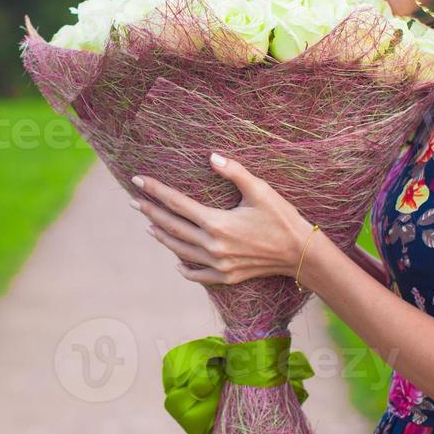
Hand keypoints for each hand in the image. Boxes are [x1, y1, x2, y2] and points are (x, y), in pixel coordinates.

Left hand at [130, 153, 316, 285]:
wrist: (300, 254)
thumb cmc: (282, 218)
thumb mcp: (260, 190)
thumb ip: (234, 172)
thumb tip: (211, 156)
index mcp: (217, 223)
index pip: (176, 203)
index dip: (155, 190)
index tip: (138, 180)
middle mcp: (213, 245)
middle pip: (172, 226)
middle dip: (150, 212)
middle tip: (133, 200)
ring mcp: (218, 264)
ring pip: (180, 250)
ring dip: (162, 236)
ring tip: (149, 225)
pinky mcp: (226, 276)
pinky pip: (198, 275)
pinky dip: (184, 268)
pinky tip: (176, 261)